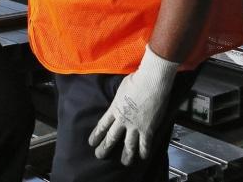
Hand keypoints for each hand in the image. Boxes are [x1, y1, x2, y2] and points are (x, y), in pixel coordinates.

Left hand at [88, 45, 178, 164]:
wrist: (151, 82)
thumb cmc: (136, 80)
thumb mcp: (120, 90)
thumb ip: (118, 100)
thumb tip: (119, 102)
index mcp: (114, 109)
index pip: (102, 125)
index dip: (96, 135)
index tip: (91, 142)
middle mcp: (122, 120)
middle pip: (111, 137)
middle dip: (104, 148)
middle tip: (99, 156)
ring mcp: (135, 126)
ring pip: (128, 145)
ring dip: (126, 155)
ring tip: (124, 162)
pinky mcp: (148, 128)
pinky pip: (145, 144)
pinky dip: (144, 151)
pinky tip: (143, 157)